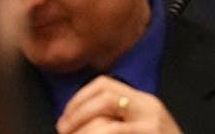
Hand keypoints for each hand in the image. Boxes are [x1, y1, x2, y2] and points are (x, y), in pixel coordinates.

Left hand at [57, 76, 182, 133]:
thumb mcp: (143, 128)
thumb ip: (119, 121)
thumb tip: (75, 122)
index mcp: (145, 103)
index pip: (104, 85)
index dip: (77, 99)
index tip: (64, 120)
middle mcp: (150, 111)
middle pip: (104, 99)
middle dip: (76, 115)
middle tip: (63, 133)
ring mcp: (151, 130)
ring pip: (106, 126)